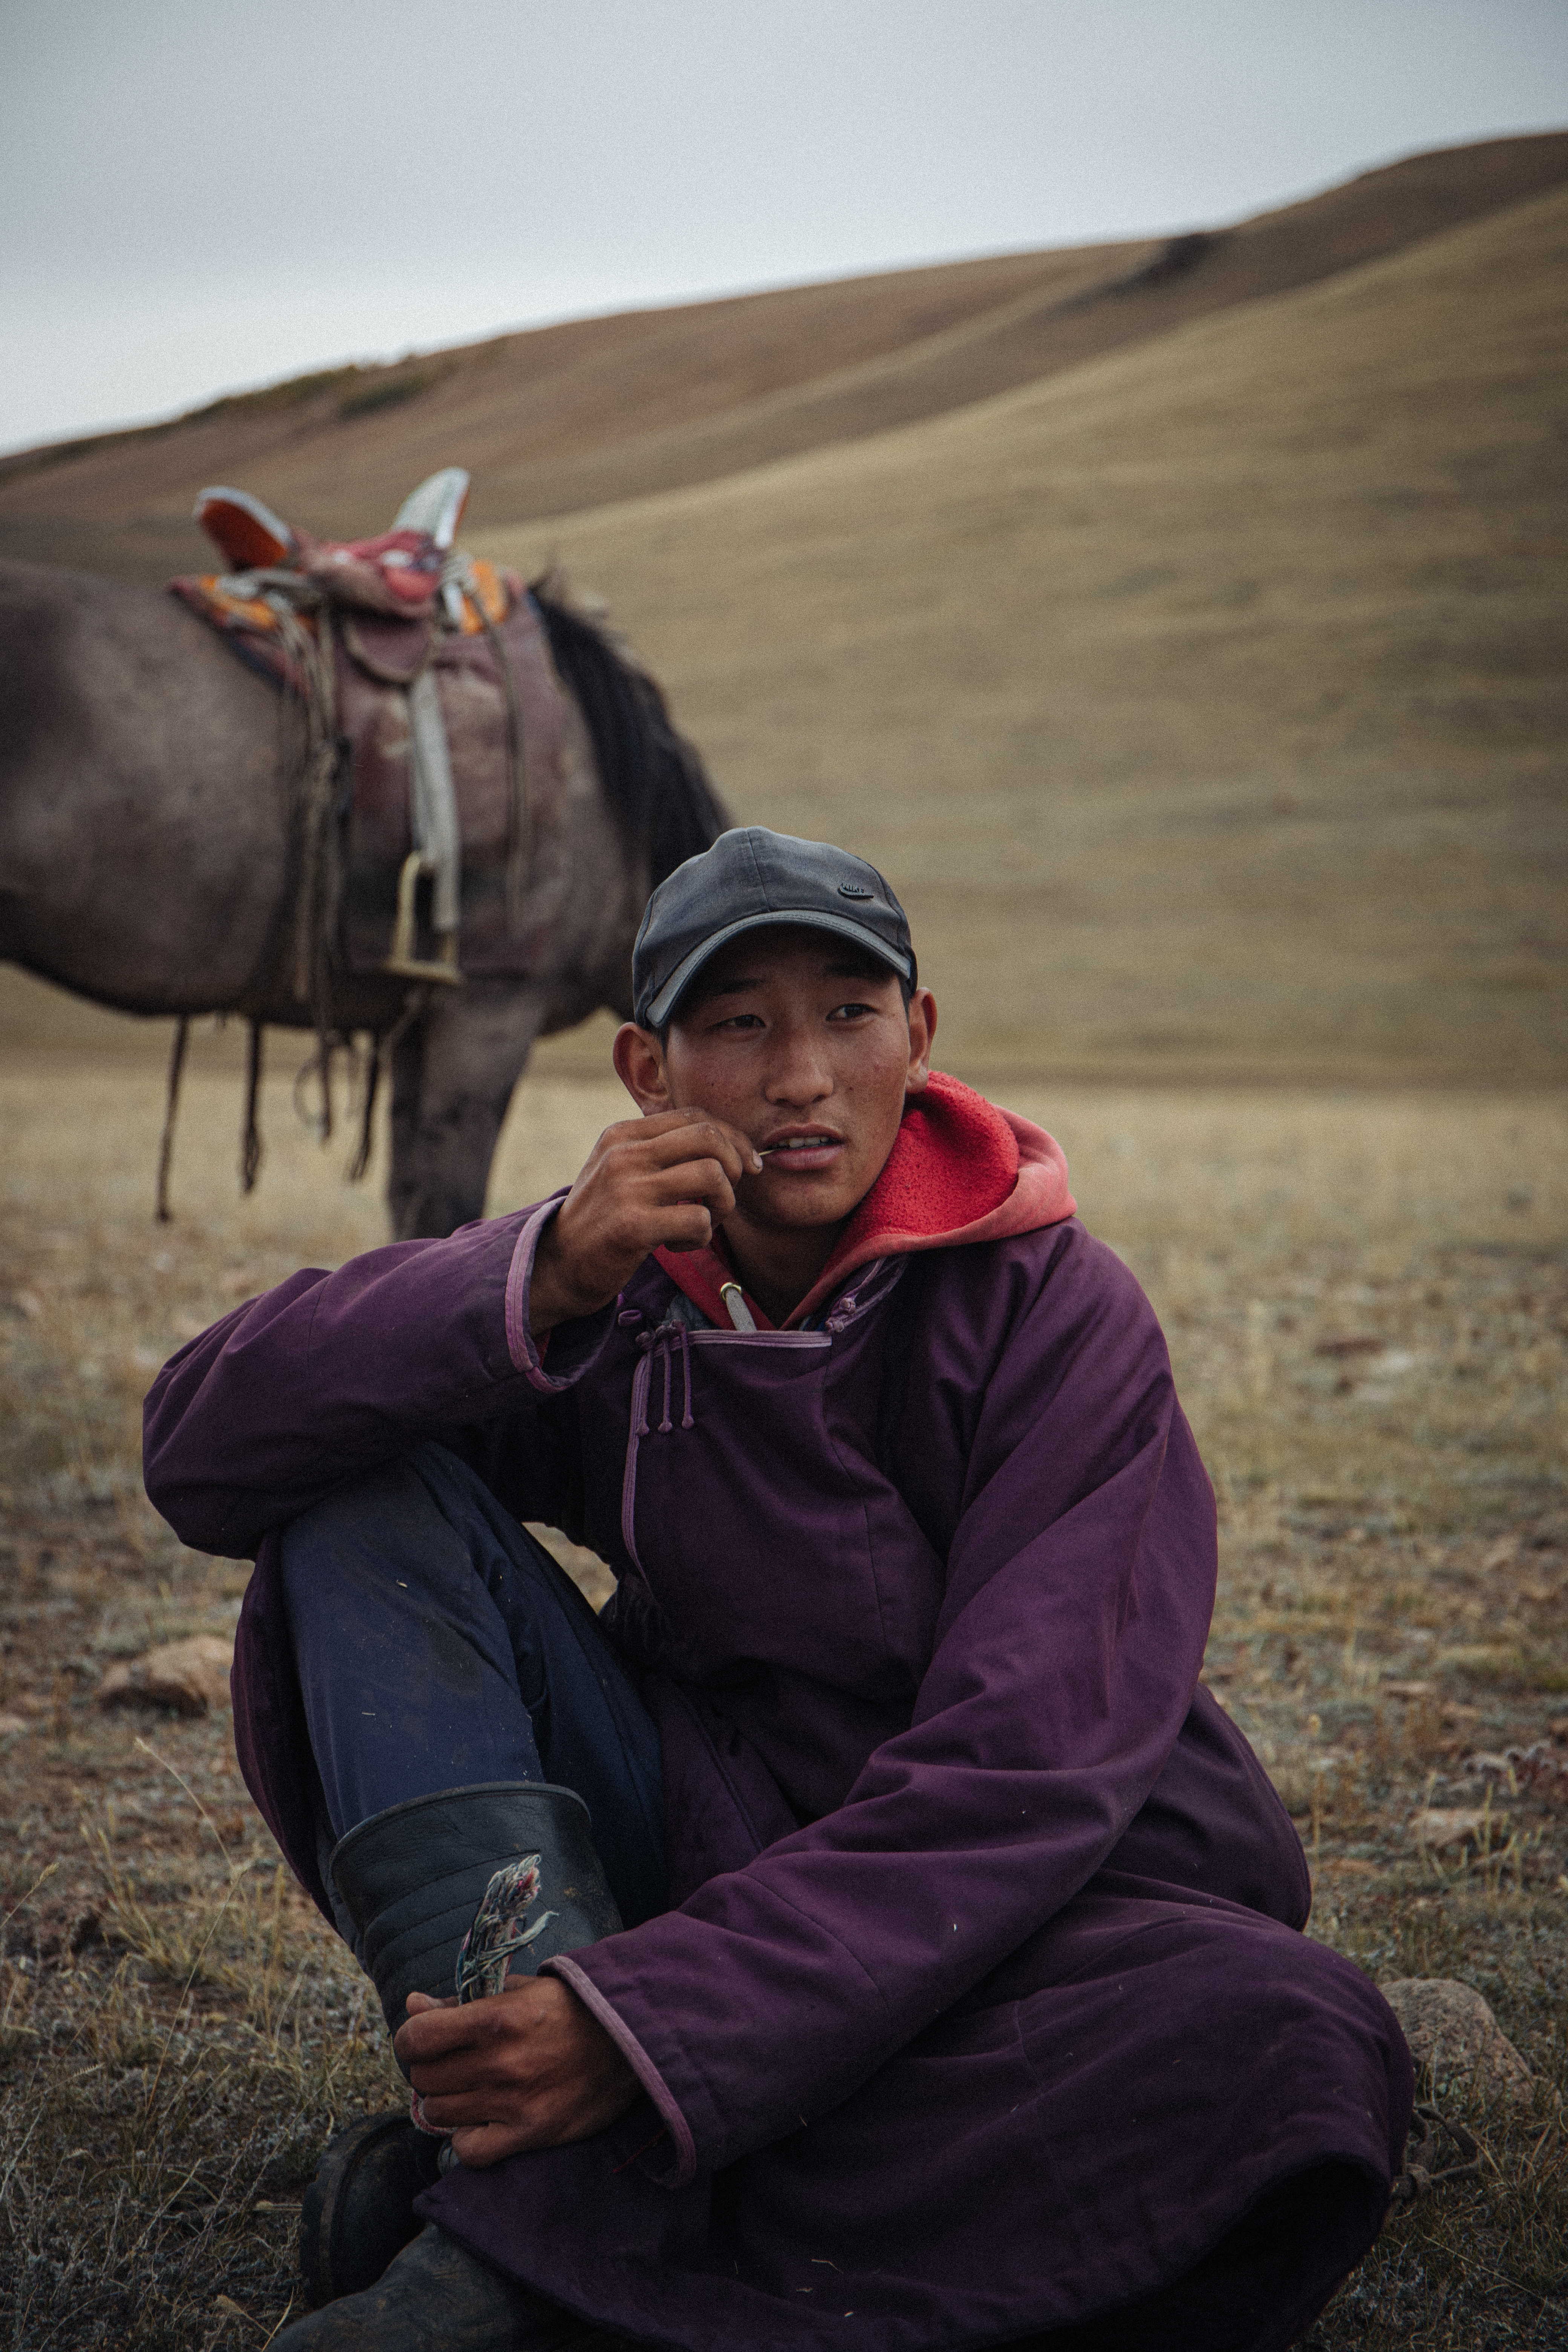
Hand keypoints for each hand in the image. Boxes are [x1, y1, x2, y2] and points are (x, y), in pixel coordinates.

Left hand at [396, 1977, 638, 2165]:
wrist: (629, 2040)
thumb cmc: (568, 2009)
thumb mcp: (516, 1991)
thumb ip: (460, 2002)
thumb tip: (411, 2006)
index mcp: (495, 2018)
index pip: (417, 2037)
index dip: (410, 2038)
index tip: (422, 2038)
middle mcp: (500, 2063)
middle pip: (425, 2078)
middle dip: (430, 2069)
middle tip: (453, 2061)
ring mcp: (514, 2102)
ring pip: (439, 2114)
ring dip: (447, 2101)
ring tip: (469, 2088)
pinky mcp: (531, 2134)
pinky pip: (469, 2150)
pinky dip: (467, 2137)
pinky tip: (482, 2119)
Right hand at [530, 1110, 760, 1332]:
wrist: (557, 1265)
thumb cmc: (601, 1220)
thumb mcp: (620, 1171)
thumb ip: (659, 1151)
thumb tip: (727, 1143)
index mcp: (622, 1134)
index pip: (696, 1116)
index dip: (733, 1139)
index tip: (747, 1166)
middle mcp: (623, 1153)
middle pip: (710, 1137)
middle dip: (735, 1167)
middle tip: (725, 1196)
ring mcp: (626, 1188)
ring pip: (712, 1175)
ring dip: (722, 1206)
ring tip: (701, 1223)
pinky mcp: (632, 1226)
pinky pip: (699, 1220)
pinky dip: (701, 1237)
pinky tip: (677, 1244)